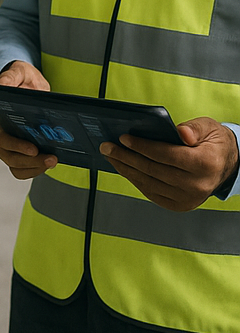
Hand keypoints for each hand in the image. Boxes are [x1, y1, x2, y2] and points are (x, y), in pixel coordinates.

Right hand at [0, 61, 55, 179]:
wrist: (29, 85)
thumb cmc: (21, 80)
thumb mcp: (17, 73)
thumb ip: (8, 78)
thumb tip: (0, 86)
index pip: (0, 138)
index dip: (16, 146)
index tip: (33, 148)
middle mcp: (0, 135)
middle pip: (9, 157)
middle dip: (30, 161)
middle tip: (50, 157)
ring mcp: (10, 146)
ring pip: (16, 166)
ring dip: (34, 168)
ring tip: (52, 160)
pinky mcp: (21, 152)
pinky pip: (24, 169)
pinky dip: (36, 169)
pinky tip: (48, 162)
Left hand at [100, 118, 239, 211]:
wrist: (226, 165)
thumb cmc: (213, 143)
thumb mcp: (209, 127)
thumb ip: (194, 128)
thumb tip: (180, 132)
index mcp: (204, 164)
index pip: (165, 155)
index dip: (142, 146)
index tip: (123, 138)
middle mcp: (197, 185)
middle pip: (153, 170)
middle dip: (126, 157)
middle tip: (107, 146)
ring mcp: (189, 198)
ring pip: (149, 183)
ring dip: (126, 169)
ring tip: (111, 156)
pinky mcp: (181, 205)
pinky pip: (153, 193)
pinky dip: (136, 181)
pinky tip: (125, 169)